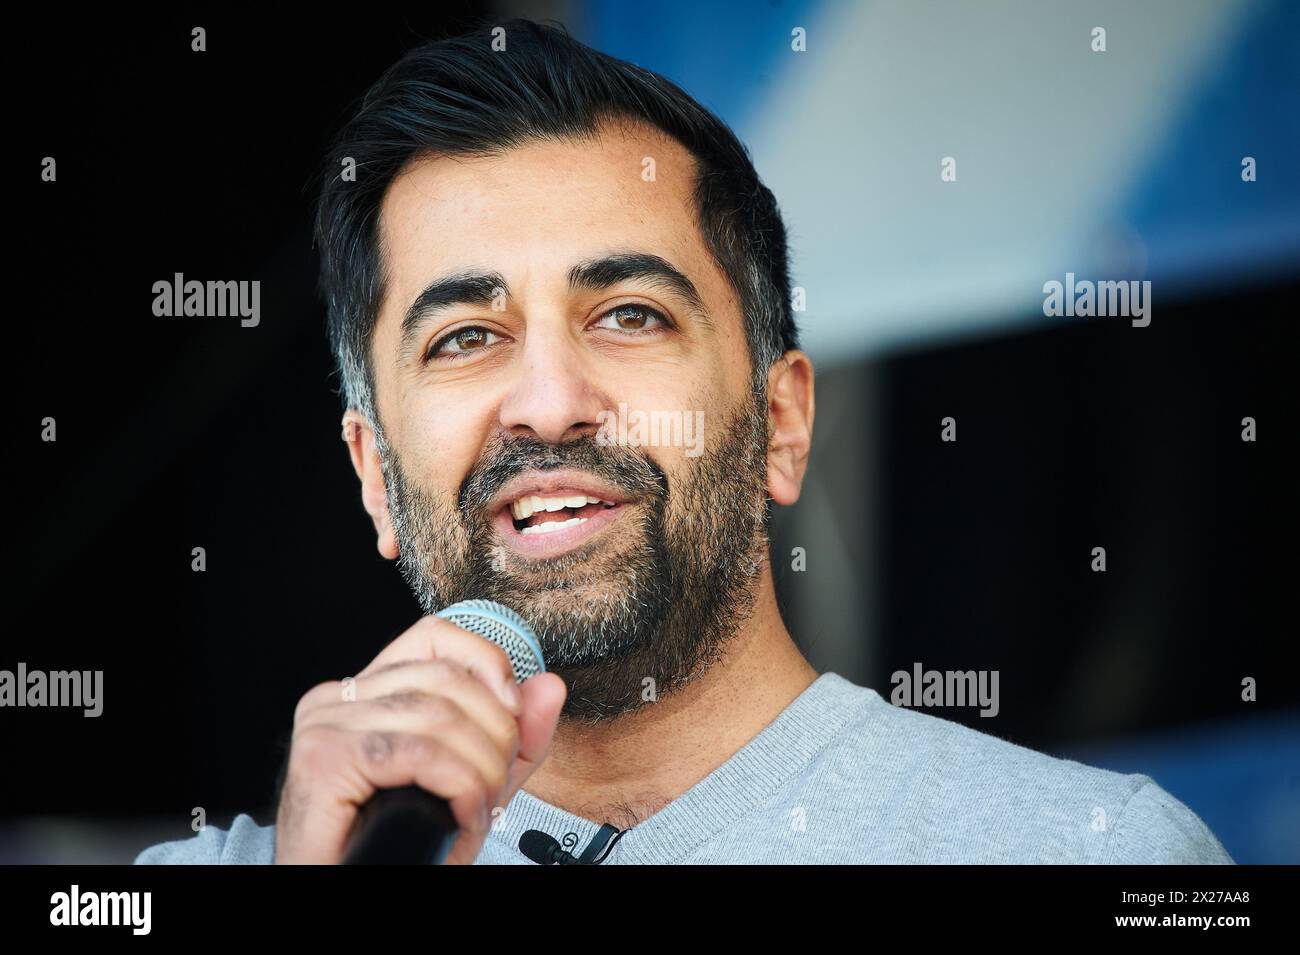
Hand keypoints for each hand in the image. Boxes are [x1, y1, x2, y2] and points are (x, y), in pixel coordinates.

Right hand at [273, 615, 565, 863]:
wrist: (349, 889)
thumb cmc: (398, 846)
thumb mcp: (472, 784)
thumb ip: (513, 739)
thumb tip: (549, 686)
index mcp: (366, 693)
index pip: (434, 637)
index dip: (486, 663)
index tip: (513, 712)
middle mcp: (337, 699)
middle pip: (446, 678)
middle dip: (495, 733)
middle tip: (496, 785)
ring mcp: (325, 725)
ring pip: (438, 715)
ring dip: (480, 769)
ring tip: (479, 808)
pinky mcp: (324, 759)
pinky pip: (419, 752)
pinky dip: (459, 785)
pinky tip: (463, 816)